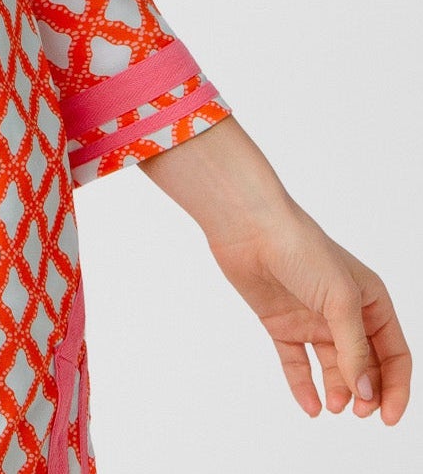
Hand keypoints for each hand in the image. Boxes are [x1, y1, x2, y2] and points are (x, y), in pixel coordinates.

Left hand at [204, 198, 410, 425]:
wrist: (248, 228)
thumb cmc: (301, 249)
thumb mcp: (341, 299)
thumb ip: (355, 349)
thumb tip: (367, 393)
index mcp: (371, 301)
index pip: (394, 355)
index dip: (396, 388)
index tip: (387, 417)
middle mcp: (344, 313)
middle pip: (366, 366)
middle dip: (367, 393)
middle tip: (358, 412)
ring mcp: (312, 319)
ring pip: (333, 367)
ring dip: (337, 391)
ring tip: (333, 406)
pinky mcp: (281, 323)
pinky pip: (297, 362)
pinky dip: (303, 385)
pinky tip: (310, 405)